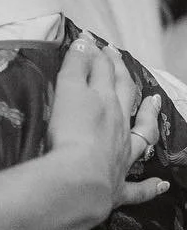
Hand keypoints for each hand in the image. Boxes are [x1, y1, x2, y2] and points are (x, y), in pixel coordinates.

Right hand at [48, 37, 166, 212]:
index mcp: (105, 102)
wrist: (79, 179)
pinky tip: (162, 184)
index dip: (97, 54)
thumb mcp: (68, 92)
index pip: (103, 71)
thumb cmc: (70, 134)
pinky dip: (151, 186)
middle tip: (116, 57)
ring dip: (149, 118)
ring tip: (155, 104)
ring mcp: (122, 156)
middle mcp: (119, 126)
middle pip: (125, 95)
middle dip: (120, 74)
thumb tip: (86, 42)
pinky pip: (140, 188)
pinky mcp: (118, 186)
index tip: (90, 40)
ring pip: (142, 135)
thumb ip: (76, 66)